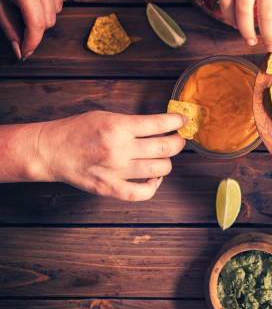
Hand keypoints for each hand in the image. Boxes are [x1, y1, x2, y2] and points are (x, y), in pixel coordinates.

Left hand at [0, 0, 63, 59]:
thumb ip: (9, 28)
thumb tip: (21, 52)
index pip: (36, 26)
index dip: (31, 43)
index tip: (26, 53)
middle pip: (49, 20)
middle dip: (35, 27)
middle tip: (19, 22)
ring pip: (56, 10)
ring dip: (43, 12)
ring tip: (26, 2)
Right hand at [35, 111, 185, 200]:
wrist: (51, 151)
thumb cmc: (78, 130)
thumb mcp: (106, 116)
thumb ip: (133, 123)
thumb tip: (162, 126)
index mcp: (118, 127)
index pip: (159, 124)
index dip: (177, 121)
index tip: (183, 120)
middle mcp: (119, 149)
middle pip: (165, 148)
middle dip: (178, 142)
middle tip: (178, 139)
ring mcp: (116, 171)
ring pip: (159, 169)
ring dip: (168, 162)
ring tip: (164, 157)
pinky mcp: (110, 189)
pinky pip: (142, 193)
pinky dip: (154, 186)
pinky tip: (154, 178)